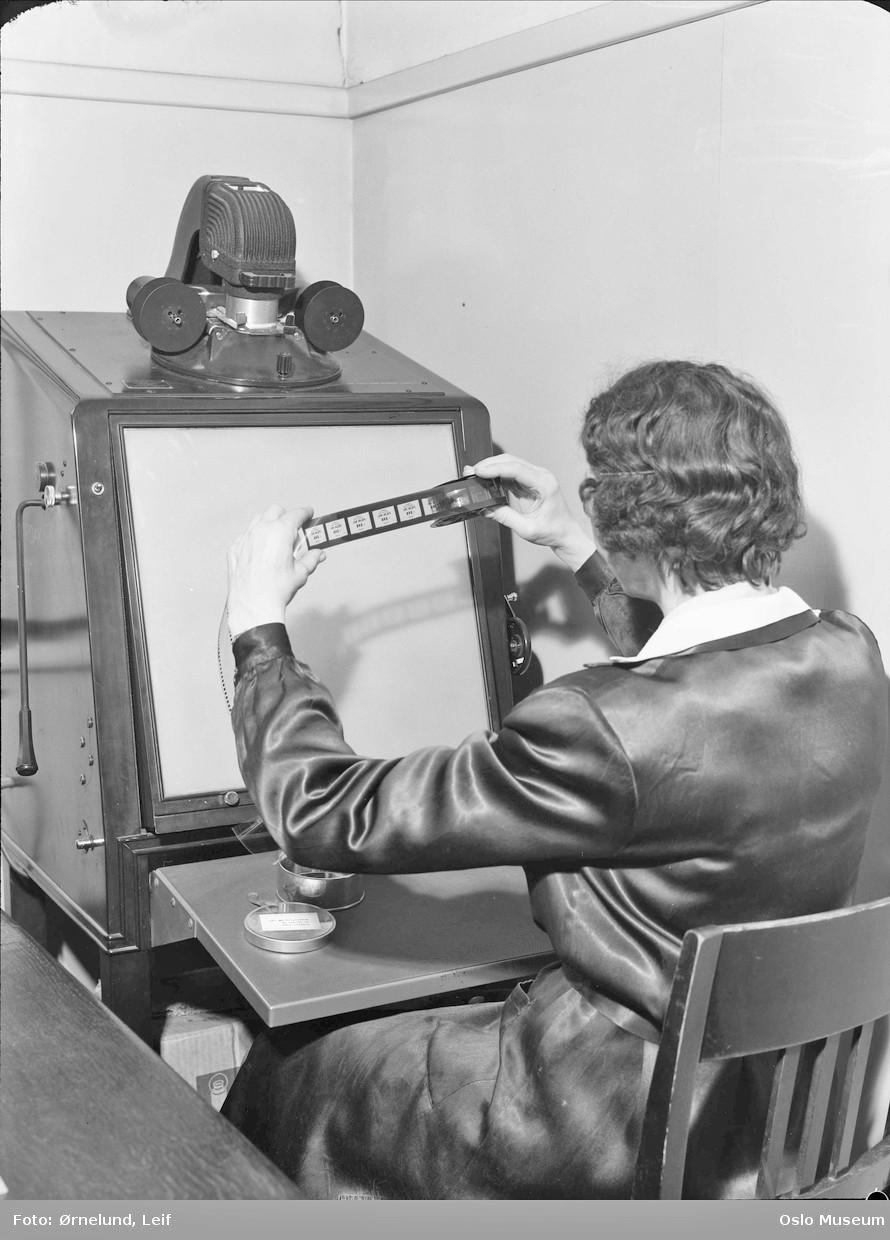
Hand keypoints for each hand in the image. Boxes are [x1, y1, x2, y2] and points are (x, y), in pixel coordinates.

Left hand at [226, 505, 324, 639]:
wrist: (253, 605)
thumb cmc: (274, 590)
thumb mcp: (300, 573)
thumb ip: (311, 559)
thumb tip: (317, 555)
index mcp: (280, 532)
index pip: (296, 514)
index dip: (304, 513)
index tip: (308, 514)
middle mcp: (261, 531)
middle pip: (275, 511)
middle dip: (285, 516)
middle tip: (292, 531)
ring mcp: (245, 539)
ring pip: (258, 520)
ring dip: (268, 524)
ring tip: (275, 540)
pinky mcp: (235, 549)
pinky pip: (244, 536)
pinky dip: (253, 538)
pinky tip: (259, 551)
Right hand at [467, 454, 596, 570]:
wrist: (565, 534)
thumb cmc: (552, 531)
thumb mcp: (526, 529)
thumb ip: (504, 517)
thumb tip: (484, 508)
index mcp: (544, 484)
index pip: (516, 469)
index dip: (495, 468)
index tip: (478, 471)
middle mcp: (541, 476)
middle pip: (511, 462)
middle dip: (490, 465)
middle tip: (471, 471)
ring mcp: (536, 478)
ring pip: (509, 465)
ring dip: (491, 469)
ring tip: (474, 475)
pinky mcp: (530, 483)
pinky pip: (511, 475)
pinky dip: (496, 476)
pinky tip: (485, 481)